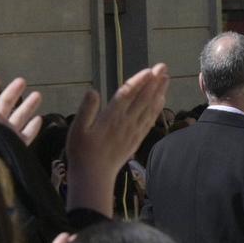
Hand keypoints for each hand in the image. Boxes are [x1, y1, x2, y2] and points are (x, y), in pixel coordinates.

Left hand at [0, 74, 44, 144]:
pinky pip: (25, 136)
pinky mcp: (15, 145)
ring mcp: (5, 135)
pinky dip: (32, 128)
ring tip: (37, 95)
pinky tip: (38, 120)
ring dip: (27, 106)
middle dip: (13, 92)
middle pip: (4, 106)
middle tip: (21, 81)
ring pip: (18, 118)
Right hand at [64, 63, 170, 215]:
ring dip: (159, 91)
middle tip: (163, 66)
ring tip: (166, 77)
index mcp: (110, 117)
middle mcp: (125, 122)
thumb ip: (86, 110)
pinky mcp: (137, 138)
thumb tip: (92, 91)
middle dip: (154, 81)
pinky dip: (157, 108)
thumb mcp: (77, 130)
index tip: (149, 70)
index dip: (139, 81)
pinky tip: (162, 100)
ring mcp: (133, 130)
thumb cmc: (82, 152)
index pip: (127, 95)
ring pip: (149, 107)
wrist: (94, 176)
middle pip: (143, 98)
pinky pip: (150, 120)